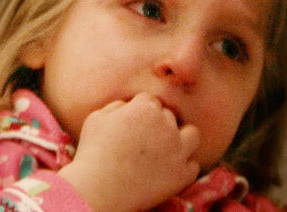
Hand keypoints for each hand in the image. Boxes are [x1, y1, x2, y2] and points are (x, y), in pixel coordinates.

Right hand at [57, 93, 199, 211]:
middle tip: (140, 139)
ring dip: (180, 138)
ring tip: (164, 149)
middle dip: (156, 124)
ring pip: (192, 135)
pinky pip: (192, 164)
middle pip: (168, 116)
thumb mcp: (97, 117)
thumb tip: (129, 106)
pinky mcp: (183, 174)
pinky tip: (164, 169)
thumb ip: (117, 106)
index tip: (129, 124)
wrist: (101, 187)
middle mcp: (167, 125)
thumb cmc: (94, 150)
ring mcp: (179, 150)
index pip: (149, 100)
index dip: (138, 110)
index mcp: (145, 108)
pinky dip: (181, 165)